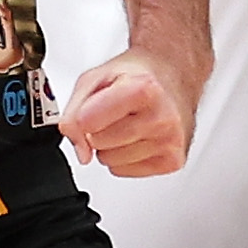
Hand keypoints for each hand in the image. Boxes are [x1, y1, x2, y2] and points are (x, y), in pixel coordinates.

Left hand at [60, 49, 194, 179]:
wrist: (174, 76)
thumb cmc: (136, 76)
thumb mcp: (94, 79)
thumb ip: (73, 113)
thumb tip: (81, 152)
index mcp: (144, 89)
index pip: (87, 122)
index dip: (83, 116)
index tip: (95, 105)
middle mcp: (162, 117)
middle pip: (98, 143)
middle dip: (97, 130)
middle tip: (116, 112)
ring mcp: (170, 142)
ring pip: (109, 161)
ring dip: (111, 145)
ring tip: (130, 123)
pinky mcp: (172, 162)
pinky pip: (122, 171)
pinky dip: (124, 158)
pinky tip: (139, 137)